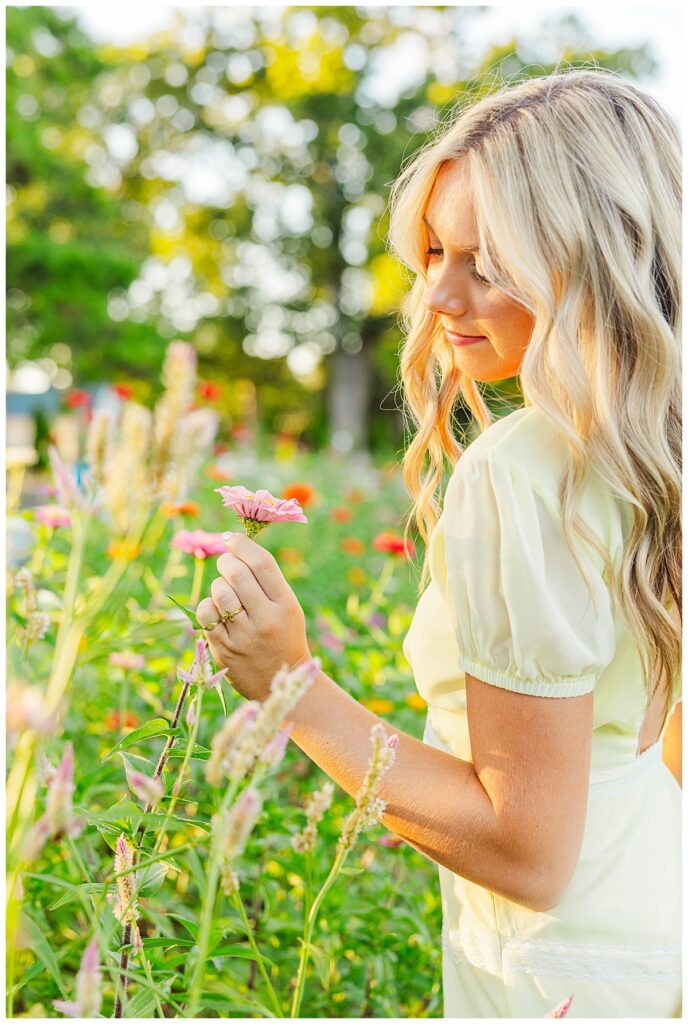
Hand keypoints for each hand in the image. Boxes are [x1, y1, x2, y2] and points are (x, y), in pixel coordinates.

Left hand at [196, 533, 311, 702]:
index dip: (242, 544)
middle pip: (237, 573)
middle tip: (226, 563)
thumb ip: (266, 581)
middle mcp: (266, 620)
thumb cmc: (283, 635)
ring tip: (225, 592)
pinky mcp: (223, 649)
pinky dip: (208, 605)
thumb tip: (234, 545)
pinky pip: (205, 613)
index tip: (231, 538)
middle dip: (226, 561)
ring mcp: (243, 637)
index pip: (262, 563)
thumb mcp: (288, 608)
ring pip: (218, 591)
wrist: (279, 682)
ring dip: (218, 585)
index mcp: (286, 606)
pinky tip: (217, 610)